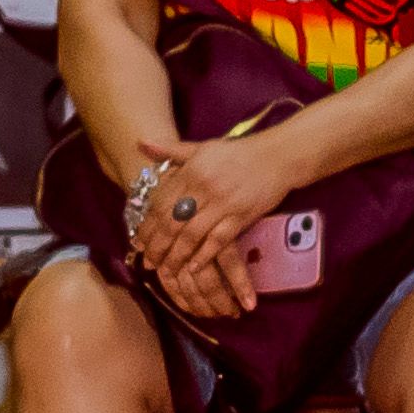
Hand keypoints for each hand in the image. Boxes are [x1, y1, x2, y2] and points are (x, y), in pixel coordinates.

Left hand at [128, 133, 293, 305]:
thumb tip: (140, 142)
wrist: (276, 156)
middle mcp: (203, 188)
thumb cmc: (237, 153)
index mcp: (191, 171)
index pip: (161, 202)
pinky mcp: (241, 216)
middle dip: (157, 245)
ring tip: (166, 270)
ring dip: (176, 255)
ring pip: (191, 235)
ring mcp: (222, 203)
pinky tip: (193, 267)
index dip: (147, 224)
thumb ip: (171, 150)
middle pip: (171, 222)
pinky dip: (204, 255)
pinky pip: (218, 240)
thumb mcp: (202, 147)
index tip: (137, 240)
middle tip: (147, 261)